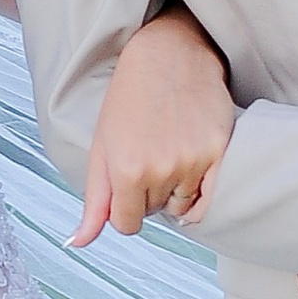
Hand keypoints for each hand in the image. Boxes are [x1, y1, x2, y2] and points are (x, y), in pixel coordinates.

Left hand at [72, 9, 235, 244]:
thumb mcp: (101, 148)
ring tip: (168, 150)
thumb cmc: (129, 99)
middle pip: (154, 213)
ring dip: (174, 190)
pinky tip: (189, 162)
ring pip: (181, 206)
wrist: (170, 55)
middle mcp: (160, 170)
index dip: (124, 207)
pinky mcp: (218, 152)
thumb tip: (78, 243)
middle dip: (148, 193)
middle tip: (148, 152)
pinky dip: (197, 190)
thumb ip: (94, 201)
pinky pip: (206, 198)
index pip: (126, 224)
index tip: (127, 181)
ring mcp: (192, 162)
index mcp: (125, 171)